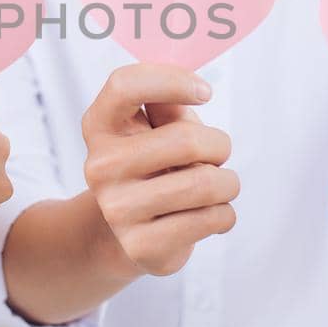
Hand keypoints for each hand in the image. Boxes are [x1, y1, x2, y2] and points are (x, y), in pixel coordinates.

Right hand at [82, 63, 237, 276]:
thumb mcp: (156, 128)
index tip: (205, 92)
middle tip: (218, 155)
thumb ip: (168, 104)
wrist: (133, 232)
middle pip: (185, 140)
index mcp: (100, 127)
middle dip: (219, 145)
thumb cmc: (154, 166)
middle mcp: (100, 166)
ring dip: (227, 183)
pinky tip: (211, 215)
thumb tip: (191, 88)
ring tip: (219, 187)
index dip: (172, 80)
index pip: (125, 85)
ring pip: (204, 184)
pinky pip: (211, 219)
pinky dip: (225, 214)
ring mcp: (117, 209)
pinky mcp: (141, 245)